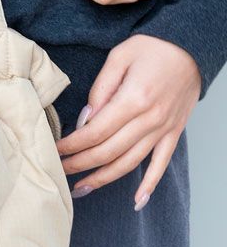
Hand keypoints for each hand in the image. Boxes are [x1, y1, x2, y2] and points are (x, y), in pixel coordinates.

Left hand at [55, 34, 201, 208]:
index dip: (72, 145)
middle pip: (108, 152)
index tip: (55, 150)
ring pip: (129, 164)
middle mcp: (149, 119)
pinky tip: (136, 201)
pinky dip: (149, 185)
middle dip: (80, 164)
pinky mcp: (174, 133)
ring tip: (81, 188)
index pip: (95, 132)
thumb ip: (100, 89)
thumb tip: (86, 119)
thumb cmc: (152, 47)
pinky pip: (161, 164)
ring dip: (103, 179)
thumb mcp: (119, 57)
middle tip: (60, 170)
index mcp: (133, 100)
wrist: (191, 45)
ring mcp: (163, 129)